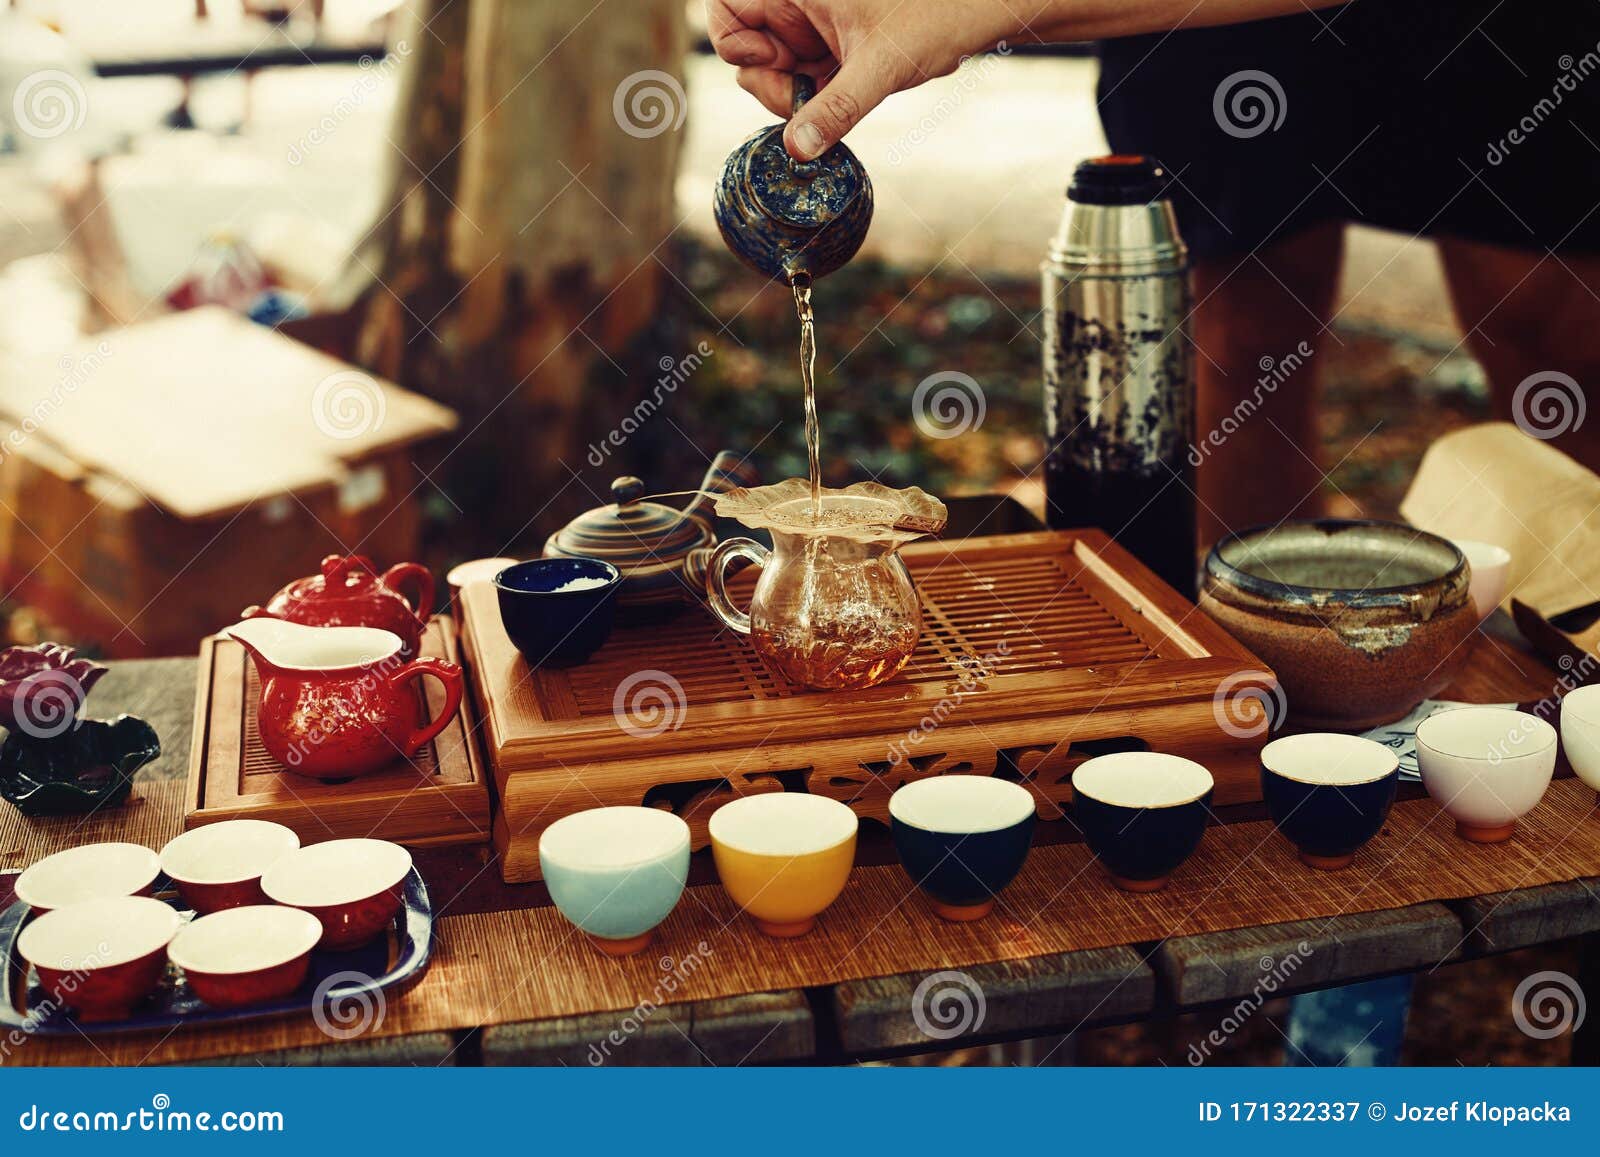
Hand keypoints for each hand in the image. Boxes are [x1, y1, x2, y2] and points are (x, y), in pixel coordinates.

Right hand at [706, 0, 1009, 159]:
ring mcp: (811, 27)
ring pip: (773, 70)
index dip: (733, 43)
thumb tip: (796, 151)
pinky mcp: (828, 50)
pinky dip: (815, 99)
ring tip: (837, 95)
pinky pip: (801, 80)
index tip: (774, 64)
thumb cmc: (933, 18)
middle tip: (803, 99)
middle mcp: (797, 3)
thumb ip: (835, 109)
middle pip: (746, 50)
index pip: (726, 10)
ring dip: (795, 96)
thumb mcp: (879, 68)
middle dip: (770, 81)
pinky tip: (846, 95)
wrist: (977, 14)